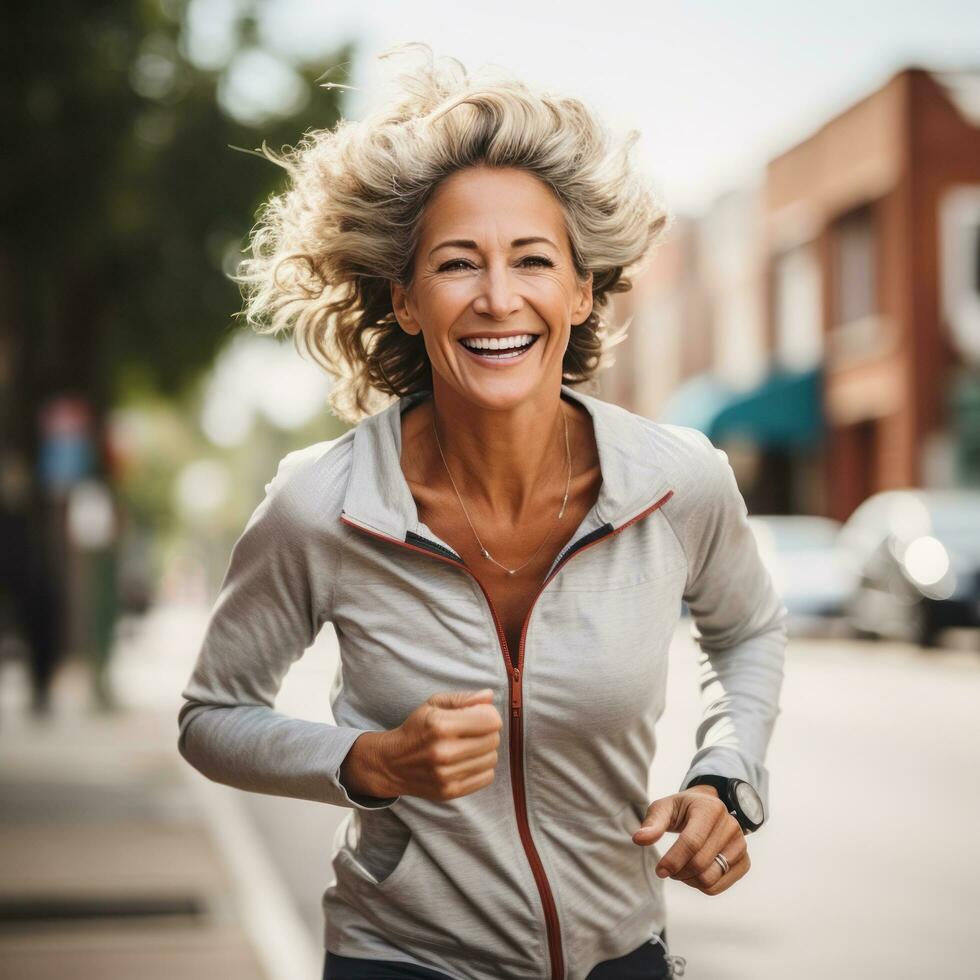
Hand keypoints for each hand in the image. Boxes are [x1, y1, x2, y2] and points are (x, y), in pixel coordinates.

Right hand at [373, 689, 502, 801]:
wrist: (392, 764)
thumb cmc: (416, 730)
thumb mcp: (433, 704)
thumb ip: (463, 698)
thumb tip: (489, 696)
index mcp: (440, 725)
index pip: (490, 720)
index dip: (488, 714)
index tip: (479, 714)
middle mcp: (444, 752)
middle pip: (493, 739)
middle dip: (487, 731)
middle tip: (473, 730)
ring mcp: (447, 775)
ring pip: (492, 759)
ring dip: (485, 750)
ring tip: (468, 746)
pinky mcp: (450, 792)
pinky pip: (487, 777)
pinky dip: (482, 768)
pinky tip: (467, 761)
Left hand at [631, 785, 749, 894]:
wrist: (709, 808)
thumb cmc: (683, 809)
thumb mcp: (665, 808)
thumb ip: (653, 823)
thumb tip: (638, 839)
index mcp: (710, 809)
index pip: (691, 842)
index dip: (673, 860)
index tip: (659, 871)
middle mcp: (731, 826)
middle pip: (700, 864)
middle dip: (678, 871)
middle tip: (668, 868)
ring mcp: (740, 844)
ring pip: (710, 879)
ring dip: (688, 880)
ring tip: (680, 870)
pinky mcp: (744, 861)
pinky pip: (719, 887)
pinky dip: (701, 886)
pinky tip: (693, 874)